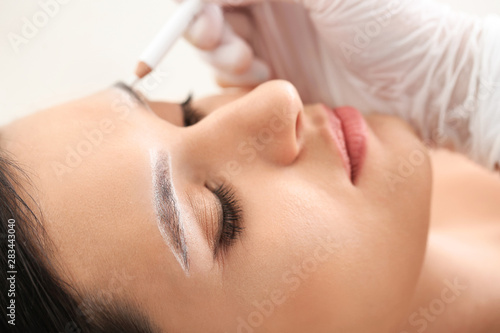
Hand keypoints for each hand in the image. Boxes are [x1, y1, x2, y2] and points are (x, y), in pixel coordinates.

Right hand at [185, 0, 497, 168]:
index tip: (201, 24)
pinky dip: (239, 81)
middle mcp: (273, 5)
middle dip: (207, 31)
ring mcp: (274, 39)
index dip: (197, 3)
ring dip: (225, 59)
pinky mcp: (277, 74)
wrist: (417, 84)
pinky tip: (266, 82)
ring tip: (256, 69)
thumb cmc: (388, 26)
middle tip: (231, 51)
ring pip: (219, 45)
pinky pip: (236, 76)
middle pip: (210, 12)